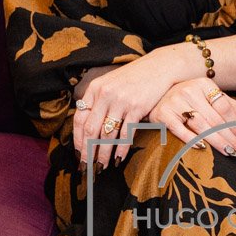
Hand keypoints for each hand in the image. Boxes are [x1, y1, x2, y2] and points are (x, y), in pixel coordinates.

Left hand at [71, 45, 196, 172]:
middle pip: (91, 130)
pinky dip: (121, 149)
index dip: (77, 139)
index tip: (78, 154)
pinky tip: (119, 158)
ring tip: (101, 167)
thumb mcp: (110, 84)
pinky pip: (126, 134)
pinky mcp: (137, 107)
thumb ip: (97, 101)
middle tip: (87, 167)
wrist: (158, 67)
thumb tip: (86, 129)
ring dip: (103, 154)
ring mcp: (121, 101)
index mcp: (95, 89)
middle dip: (87, 152)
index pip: (79, 118)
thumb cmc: (133, 79)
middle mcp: (105, 94)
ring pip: (107, 135)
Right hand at [146, 78, 235, 162]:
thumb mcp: (205, 96)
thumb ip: (225, 104)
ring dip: (216, 141)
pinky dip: (191, 140)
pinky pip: (180, 130)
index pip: (223, 105)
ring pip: (201, 125)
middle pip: (214, 118)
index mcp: (202, 84)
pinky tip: (203, 148)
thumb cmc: (185, 99)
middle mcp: (189, 90)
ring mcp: (174, 102)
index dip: (234, 122)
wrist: (153, 96)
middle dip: (229, 137)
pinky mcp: (162, 115)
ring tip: (228, 152)